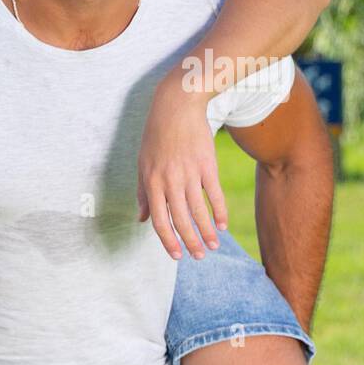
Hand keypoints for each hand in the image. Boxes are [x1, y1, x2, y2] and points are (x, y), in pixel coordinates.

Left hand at [137, 74, 227, 258]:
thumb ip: (143, 193)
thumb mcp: (142, 164)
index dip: (167, 240)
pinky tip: (222, 225)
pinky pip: (214, 194)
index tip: (176, 255)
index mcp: (151, 182)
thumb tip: (141, 219)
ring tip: (212, 246)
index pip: (159, 220)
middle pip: (180, 219)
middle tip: (199, 257)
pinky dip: (219, 212)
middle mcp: (169, 181)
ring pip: (198, 210)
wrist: (176, 107)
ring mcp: (189, 173)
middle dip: (189, 242)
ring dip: (206, 232)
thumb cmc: (156, 137)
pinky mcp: (207, 165)